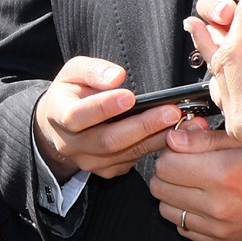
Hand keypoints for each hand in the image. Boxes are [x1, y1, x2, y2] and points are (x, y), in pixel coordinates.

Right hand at [32, 56, 181, 181]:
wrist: (59, 126)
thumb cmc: (70, 95)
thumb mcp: (73, 73)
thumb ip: (92, 71)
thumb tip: (116, 77)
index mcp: (58, 115)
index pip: (79, 115)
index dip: (104, 108)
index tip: (129, 97)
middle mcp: (72, 144)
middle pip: (108, 140)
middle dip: (143, 126)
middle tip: (171, 112)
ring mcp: (89, 161)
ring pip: (126, 153)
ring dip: (156, 137)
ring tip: (182, 122)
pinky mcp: (107, 169)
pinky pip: (134, 160)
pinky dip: (155, 147)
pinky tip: (173, 134)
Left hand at [150, 118, 241, 240]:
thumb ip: (204, 140)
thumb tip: (173, 138)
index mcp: (221, 174)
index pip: (165, 166)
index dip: (169, 155)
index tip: (180, 152)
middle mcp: (217, 204)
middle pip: (160, 188)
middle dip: (167, 174)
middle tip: (184, 167)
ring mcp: (218, 226)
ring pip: (166, 209)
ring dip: (173, 195)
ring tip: (193, 185)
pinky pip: (182, 228)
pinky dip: (185, 215)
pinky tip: (201, 203)